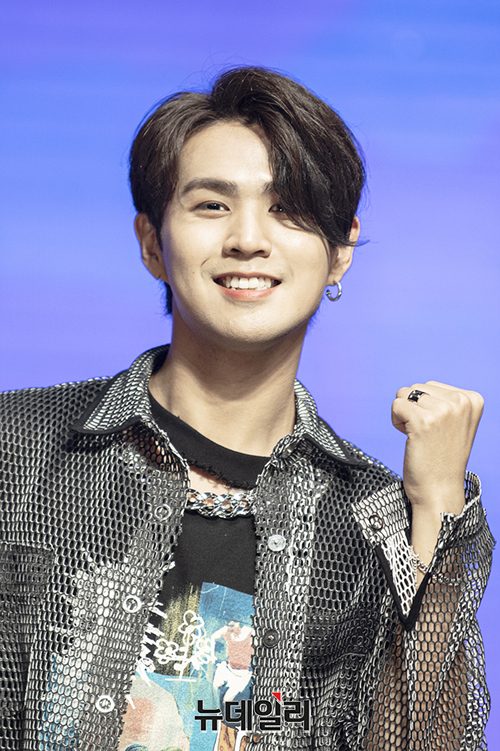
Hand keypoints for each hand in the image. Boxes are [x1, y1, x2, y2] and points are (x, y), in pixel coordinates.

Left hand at [392, 381, 483, 513]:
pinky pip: (396, 405)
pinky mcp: (423, 421)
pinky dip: (396, 422)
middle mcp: (461, 402)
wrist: (439, 490)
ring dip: (404, 415)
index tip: (439, 430)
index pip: (432, 386)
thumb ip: (446, 402)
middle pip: (417, 387)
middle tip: (427, 435)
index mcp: (472, 399)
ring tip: (419, 436)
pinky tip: (410, 438)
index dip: (427, 407)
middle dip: (414, 409)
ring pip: (404, 394)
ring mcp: (443, 411)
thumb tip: (418, 388)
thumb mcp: (455, 423)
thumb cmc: (442, 459)